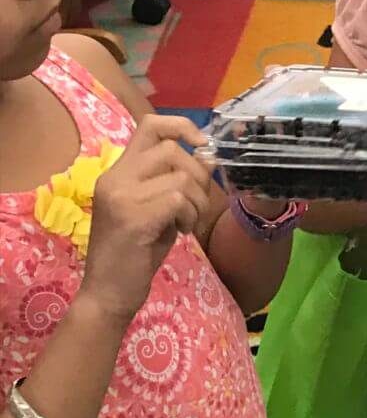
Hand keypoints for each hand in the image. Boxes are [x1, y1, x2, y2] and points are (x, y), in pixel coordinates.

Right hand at [81, 114, 213, 324]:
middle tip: (195, 205)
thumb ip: (174, 182)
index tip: (201, 145)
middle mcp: (115, 177)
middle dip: (198, 176)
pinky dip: (189, 215)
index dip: (182, 126)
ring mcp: (121, 195)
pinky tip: (180, 232)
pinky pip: (178, 199)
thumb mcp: (156, 210)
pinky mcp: (133, 217)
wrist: (107, 293)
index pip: (150, 124)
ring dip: (196, 201)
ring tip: (186, 222)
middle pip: (172, 149)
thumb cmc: (134, 254)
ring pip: (180, 176)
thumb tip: (207, 158)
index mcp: (118, 171)